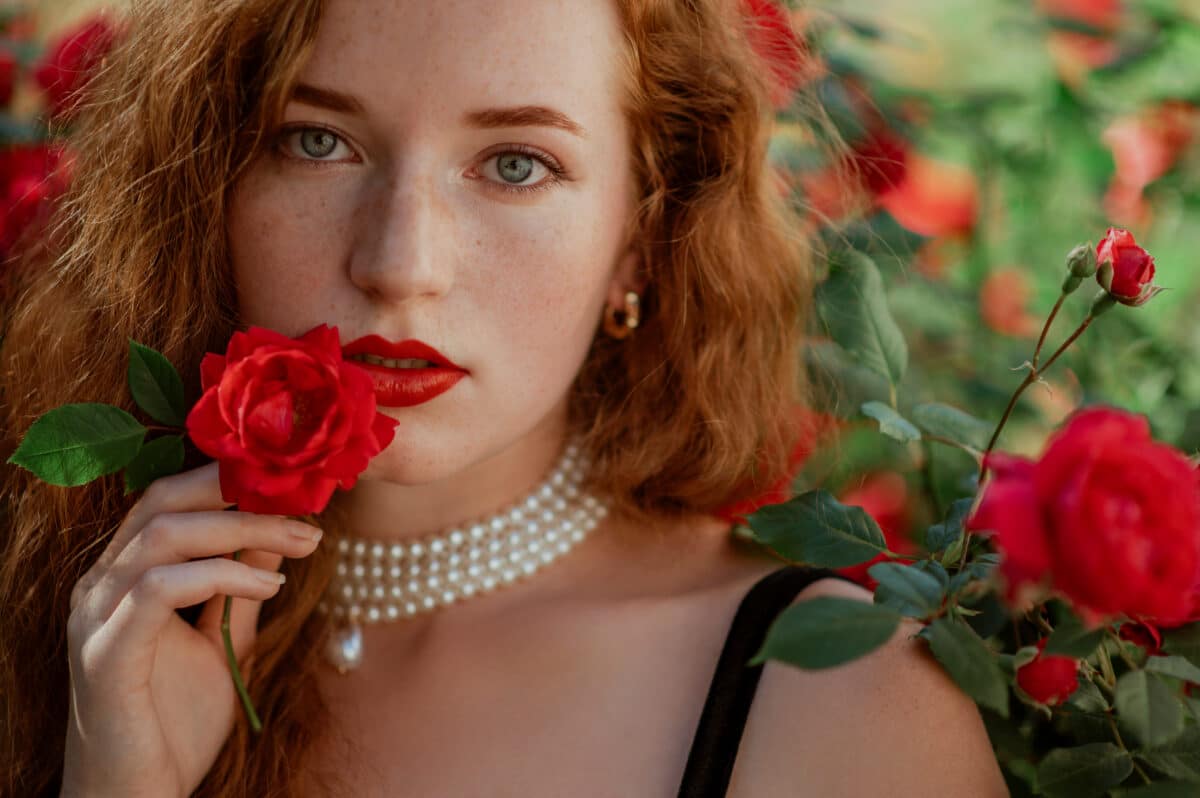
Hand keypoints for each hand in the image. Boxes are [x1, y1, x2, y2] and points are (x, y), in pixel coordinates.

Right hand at [61, 462, 322, 796]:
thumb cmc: (175, 723)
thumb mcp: (224, 638)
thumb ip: (242, 584)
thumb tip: (277, 529)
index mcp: (124, 576)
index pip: (168, 498)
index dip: (229, 479)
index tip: (296, 486)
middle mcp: (101, 586)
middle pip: (162, 501)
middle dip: (240, 493)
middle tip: (306, 507)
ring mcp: (96, 617)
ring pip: (163, 535)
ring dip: (243, 529)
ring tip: (302, 543)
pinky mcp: (104, 654)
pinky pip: (159, 590)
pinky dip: (222, 575)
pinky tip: (270, 586)